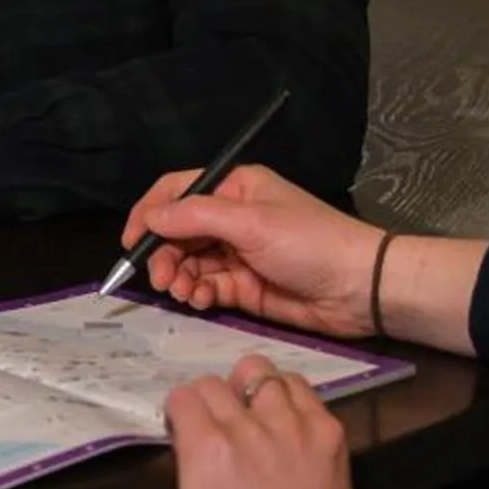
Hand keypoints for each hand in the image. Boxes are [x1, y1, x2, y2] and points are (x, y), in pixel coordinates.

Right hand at [121, 164, 386, 337]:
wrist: (357, 288)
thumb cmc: (308, 241)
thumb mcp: (251, 222)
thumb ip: (195, 216)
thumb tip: (149, 218)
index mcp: (236, 187)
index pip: (178, 191)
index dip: (149, 213)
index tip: (131, 242)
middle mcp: (233, 217)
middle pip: (178, 231)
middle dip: (163, 254)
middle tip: (160, 279)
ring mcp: (237, 253)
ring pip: (189, 262)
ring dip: (178, 277)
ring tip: (182, 292)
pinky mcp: (244, 287)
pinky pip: (207, 287)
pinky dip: (197, 294)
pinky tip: (200, 301)